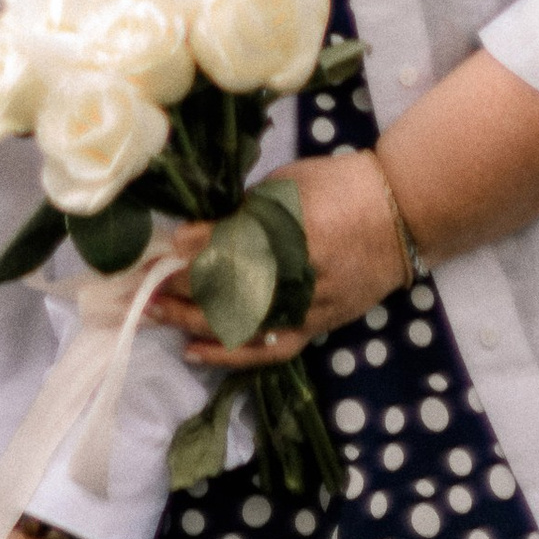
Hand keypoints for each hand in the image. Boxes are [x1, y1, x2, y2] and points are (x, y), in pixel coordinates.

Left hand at [147, 153, 406, 370]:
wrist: (400, 216)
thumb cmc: (339, 186)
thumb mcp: (288, 186)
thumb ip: (241, 213)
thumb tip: (189, 235)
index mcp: (293, 231)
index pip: (227, 250)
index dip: (188, 254)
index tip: (154, 253)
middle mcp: (298, 275)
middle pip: (226, 289)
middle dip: (177, 287)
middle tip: (137, 285)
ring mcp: (308, 306)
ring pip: (239, 323)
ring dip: (190, 319)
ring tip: (152, 312)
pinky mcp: (316, 326)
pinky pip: (267, 348)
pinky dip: (229, 353)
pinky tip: (194, 348)